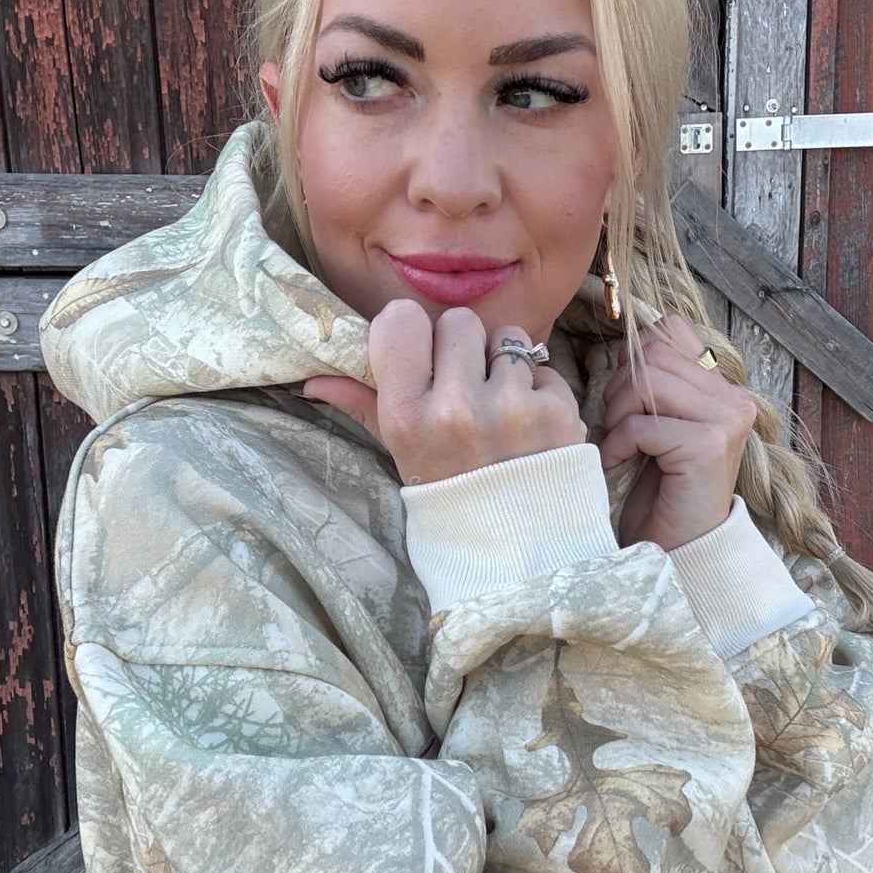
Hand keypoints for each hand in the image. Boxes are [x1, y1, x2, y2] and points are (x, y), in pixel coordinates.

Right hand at [303, 300, 585, 485]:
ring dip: (503, 365)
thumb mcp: (402, 454)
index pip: (401, 320)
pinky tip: (530, 426)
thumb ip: (364, 406)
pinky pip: (544, 367)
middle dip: (462, 348)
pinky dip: (538, 390)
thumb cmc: (453, 495)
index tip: (420, 354)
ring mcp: (512, 409)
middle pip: (458, 322)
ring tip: (500, 409)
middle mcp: (457, 409)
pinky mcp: (557, 412)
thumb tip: (314, 380)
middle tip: (465, 389)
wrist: (518, 552)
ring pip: (507, 337)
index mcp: (408, 418)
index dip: (412, 331)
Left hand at [599, 315, 756, 551]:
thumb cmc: (661, 491)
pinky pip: (641, 424)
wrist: (680, 550)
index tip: (623, 396)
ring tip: (617, 443)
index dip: (634, 356)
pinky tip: (617, 463)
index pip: (672, 331)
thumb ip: (652, 384)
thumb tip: (625, 346)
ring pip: (646, 382)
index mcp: (723, 389)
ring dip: (617, 414)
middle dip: (619, 387)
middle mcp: (733, 400)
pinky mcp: (708, 446)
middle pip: (653, 353)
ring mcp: (726, 421)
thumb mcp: (656, 426)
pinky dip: (617, 444)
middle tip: (614, 426)